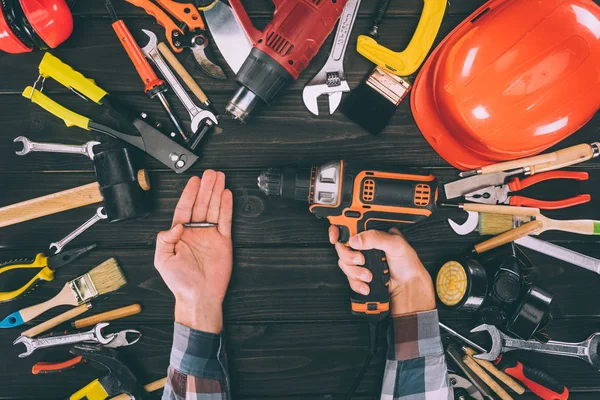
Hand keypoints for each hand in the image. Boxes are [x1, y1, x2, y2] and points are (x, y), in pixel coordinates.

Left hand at [155, 171, 232, 332]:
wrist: (199, 297)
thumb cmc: (180, 283)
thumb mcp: (162, 260)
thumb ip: (165, 238)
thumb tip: (176, 224)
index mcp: (180, 235)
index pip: (184, 208)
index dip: (189, 194)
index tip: (194, 181)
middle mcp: (196, 233)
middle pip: (201, 204)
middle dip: (206, 188)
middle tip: (210, 173)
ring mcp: (210, 236)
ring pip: (214, 209)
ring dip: (216, 193)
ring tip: (219, 178)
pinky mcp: (224, 242)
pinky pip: (226, 221)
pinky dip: (227, 207)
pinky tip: (227, 195)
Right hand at [329, 226, 435, 315]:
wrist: (409, 287)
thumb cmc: (407, 264)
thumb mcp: (396, 245)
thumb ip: (376, 238)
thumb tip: (356, 239)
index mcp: (371, 234)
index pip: (349, 227)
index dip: (338, 230)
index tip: (335, 237)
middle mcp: (364, 246)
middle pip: (342, 247)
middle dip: (349, 257)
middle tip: (361, 260)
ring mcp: (360, 262)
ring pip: (344, 264)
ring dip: (355, 272)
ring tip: (368, 275)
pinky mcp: (359, 276)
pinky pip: (349, 279)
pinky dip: (357, 283)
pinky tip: (366, 284)